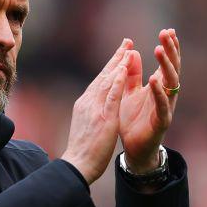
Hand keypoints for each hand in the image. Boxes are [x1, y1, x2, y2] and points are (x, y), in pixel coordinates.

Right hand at [61, 40, 130, 183]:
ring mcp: (94, 108)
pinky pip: (112, 95)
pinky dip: (118, 81)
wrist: (77, 164)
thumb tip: (96, 103)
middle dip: (116, 58)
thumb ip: (92, 111)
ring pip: (108, 81)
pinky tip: (125, 69)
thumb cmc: (83, 150)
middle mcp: (88, 101)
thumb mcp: (87, 125)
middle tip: (127, 42)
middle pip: (104, 75)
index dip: (111, 66)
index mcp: (85, 104)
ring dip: (119, 64)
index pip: (100, 81)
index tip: (120, 54)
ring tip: (129, 49)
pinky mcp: (103, 117)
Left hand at [119, 28, 180, 172]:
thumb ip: (131, 74)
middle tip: (166, 34)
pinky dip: (158, 93)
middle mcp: (165, 95)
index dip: (169, 47)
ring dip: (166, 66)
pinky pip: (162, 105)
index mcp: (158, 87)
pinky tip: (154, 80)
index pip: (166, 63)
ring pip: (170, 84)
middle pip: (172, 68)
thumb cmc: (132, 120)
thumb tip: (131, 51)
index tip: (167, 30)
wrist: (134, 149)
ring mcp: (166, 108)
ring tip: (159, 51)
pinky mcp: (161, 122)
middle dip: (170, 50)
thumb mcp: (129, 92)